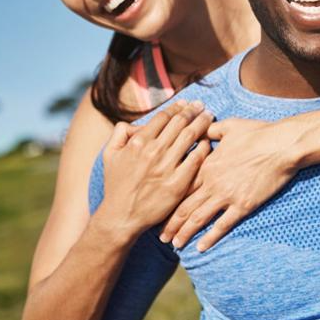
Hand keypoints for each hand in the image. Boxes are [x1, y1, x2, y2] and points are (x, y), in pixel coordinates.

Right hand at [99, 101, 211, 241]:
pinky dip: (204, 147)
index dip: (177, 108)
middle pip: (179, 123)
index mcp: (138, 142)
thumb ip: (119, 134)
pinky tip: (208, 142)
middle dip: (193, 111)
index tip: (186, 104)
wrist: (121, 216)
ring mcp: (166, 167)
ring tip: (209, 117)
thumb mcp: (109, 155)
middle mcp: (153, 151)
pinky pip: (196, 159)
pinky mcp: (178, 183)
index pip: (163, 117)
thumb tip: (133, 123)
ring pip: (189, 137)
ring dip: (202, 124)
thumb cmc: (116, 185)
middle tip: (202, 106)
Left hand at [161, 118, 298, 250]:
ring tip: (175, 245)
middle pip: (184, 206)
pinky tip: (201, 248)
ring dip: (185, 233)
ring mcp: (227, 196)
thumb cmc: (258, 133)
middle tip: (160, 236)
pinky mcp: (243, 205)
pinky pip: (222, 225)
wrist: (281, 145)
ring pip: (198, 218)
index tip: (159, 209)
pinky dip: (210, 238)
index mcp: (207, 165)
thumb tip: (202, 128)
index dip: (168, 199)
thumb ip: (212, 131)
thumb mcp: (230, 127)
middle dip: (170, 223)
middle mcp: (212, 183)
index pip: (181, 186)